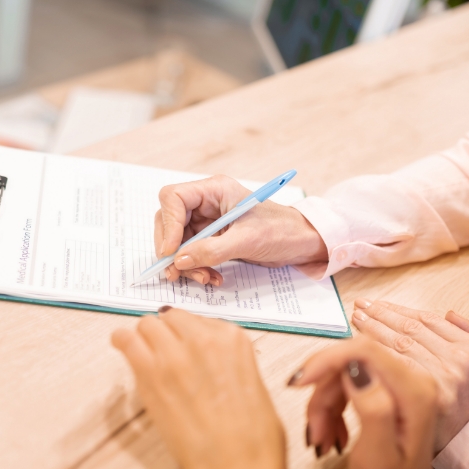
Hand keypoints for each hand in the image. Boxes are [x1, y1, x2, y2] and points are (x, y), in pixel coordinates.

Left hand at [112, 308, 292, 468]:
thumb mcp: (252, 383)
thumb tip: (207, 360)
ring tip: (143, 353)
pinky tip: (122, 347)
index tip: (185, 347)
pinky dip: (122, 341)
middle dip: (167, 332)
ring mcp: (174, 353)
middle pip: (171, 317)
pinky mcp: (150, 372)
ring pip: (147, 324)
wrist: (236, 468)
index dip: (189, 335)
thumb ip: (227, 361)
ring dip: (145, 337)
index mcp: (233, 338)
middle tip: (164, 353)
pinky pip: (126, 339)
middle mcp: (203, 338)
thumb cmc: (253, 437)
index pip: (199, 320)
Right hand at [154, 175, 326, 285]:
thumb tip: (179, 260)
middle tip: (177, 272)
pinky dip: (196, 268)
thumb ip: (211, 250)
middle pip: (169, 221)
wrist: (301, 243)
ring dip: (185, 264)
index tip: (170, 252)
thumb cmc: (281, 231)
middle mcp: (206, 203)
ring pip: (178, 242)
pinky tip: (211, 277)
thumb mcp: (246, 241)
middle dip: (173, 250)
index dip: (168, 224)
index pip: (173, 198)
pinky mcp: (211, 239)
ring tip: (204, 277)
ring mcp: (207, 221)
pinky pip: (191, 254)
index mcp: (214, 190)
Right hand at [292, 338, 447, 468]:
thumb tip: (355, 369)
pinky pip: (345, 383)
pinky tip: (330, 431)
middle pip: (348, 361)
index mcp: (414, 392)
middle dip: (322, 393)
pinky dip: (330, 407)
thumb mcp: (377, 456)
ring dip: (323, 404)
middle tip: (314, 429)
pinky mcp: (386, 387)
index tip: (298, 382)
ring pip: (342, 373)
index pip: (363, 351)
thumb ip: (372, 409)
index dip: (326, 360)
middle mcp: (410, 379)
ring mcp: (398, 382)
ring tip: (321, 438)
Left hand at [351, 300, 468, 451]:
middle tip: (360, 307)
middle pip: (408, 330)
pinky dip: (370, 352)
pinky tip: (358, 346)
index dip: (398, 310)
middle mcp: (455, 362)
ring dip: (372, 329)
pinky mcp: (416, 396)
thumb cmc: (466, 403)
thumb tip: (450, 314)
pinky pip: (387, 365)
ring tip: (356, 319)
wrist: (461, 447)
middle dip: (380, 315)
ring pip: (396, 344)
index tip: (377, 304)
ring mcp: (436, 379)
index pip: (426, 321)